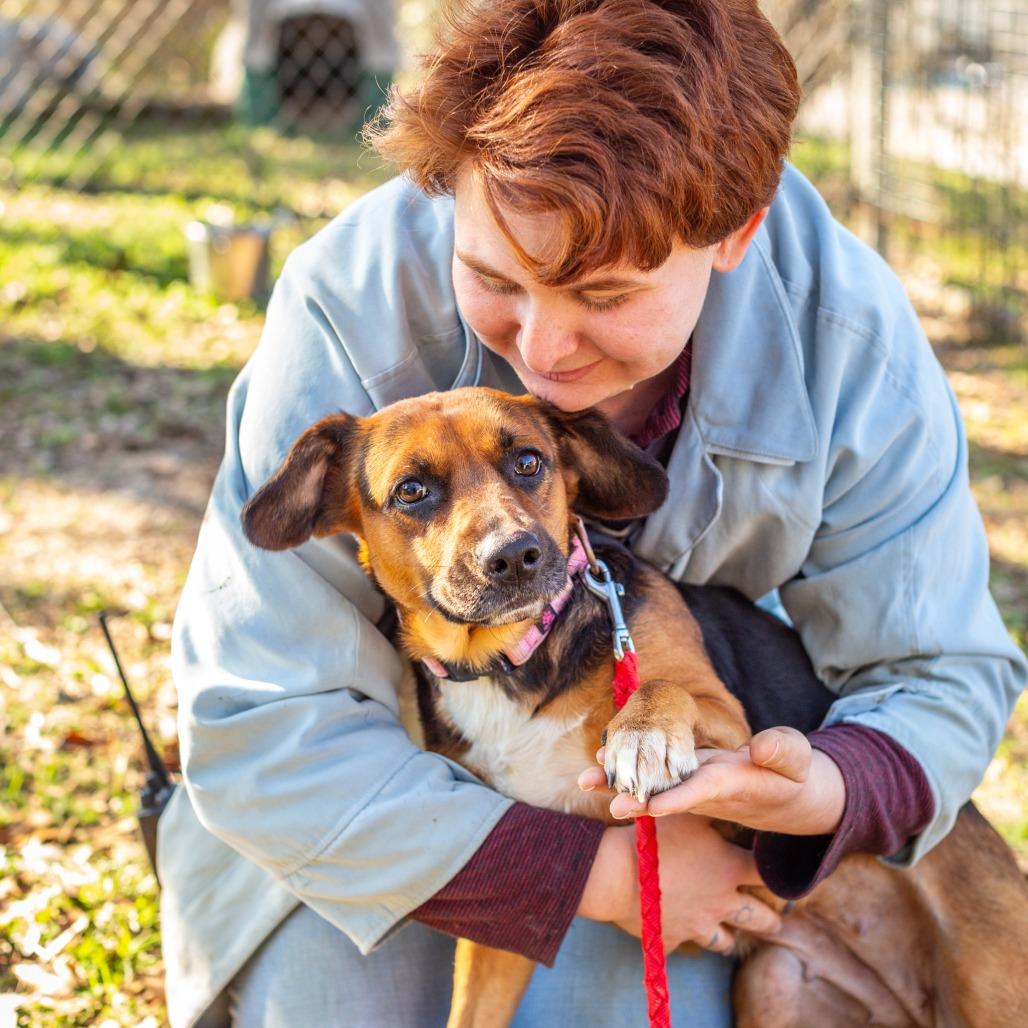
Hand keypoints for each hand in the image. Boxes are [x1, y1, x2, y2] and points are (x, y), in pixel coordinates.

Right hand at [577, 816, 781, 953]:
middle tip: (775, 920)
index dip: (778, 875)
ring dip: (731, 934)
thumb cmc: (655, 837)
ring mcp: (700, 924)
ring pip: (728, 940)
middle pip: (761, 919)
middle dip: (771, 920)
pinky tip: (682, 929)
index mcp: (730, 869)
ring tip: (732, 933)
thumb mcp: (689, 815)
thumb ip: (711, 809)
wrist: (618, 873)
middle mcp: (722, 902)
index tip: (781, 876)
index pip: (767, 875)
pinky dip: (686, 936)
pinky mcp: (674, 939)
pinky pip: (686, 943)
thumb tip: (726, 796)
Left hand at [578, 727, 845, 835]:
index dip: (677, 800)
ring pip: (653, 789)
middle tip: (606, 801)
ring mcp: (694, 788)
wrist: (789, 796)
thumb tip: (760, 746)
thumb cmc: (793, 774)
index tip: (651, 807)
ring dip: (621, 785)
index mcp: (735, 786)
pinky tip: (601, 762)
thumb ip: (782, 751)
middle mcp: (707, 793)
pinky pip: (654, 778)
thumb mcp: (797, 760)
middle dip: (636, 800)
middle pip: (667, 797)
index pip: (704, 793)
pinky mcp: (687, 780)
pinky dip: (629, 771)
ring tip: (587, 779)